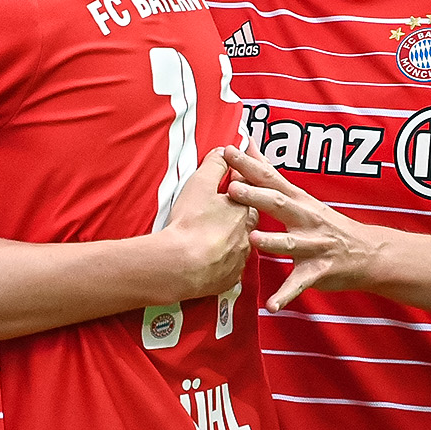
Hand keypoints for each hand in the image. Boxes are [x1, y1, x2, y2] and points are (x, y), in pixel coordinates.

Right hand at [157, 149, 254, 301]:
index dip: (239, 184)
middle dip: (237, 213)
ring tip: (214, 236)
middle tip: (222, 210)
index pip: (248, 192)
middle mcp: (246, 234)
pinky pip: (230, 267)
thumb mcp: (200, 183)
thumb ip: (214, 165)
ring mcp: (239, 258)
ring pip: (240, 244)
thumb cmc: (190, 223)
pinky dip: (223, 262)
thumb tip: (224, 152)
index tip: (233, 180)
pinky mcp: (229, 277)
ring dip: (230, 239)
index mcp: (242, 209)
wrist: (182, 264)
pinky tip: (212, 260)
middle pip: (247, 219)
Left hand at [224, 145, 384, 310]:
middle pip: (279, 204)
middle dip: (256, 196)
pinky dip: (285, 295)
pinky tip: (270, 305)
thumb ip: (271, 173)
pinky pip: (299, 284)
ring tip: (252, 239)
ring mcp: (314, 245)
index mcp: (298, 201)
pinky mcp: (318, 271)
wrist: (370, 254)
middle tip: (232, 189)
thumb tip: (249, 144)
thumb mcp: (301, 196)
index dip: (249, 165)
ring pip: (290, 244)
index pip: (271, 178)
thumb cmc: (327, 223)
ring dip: (272, 241)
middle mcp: (306, 219)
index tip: (228, 151)